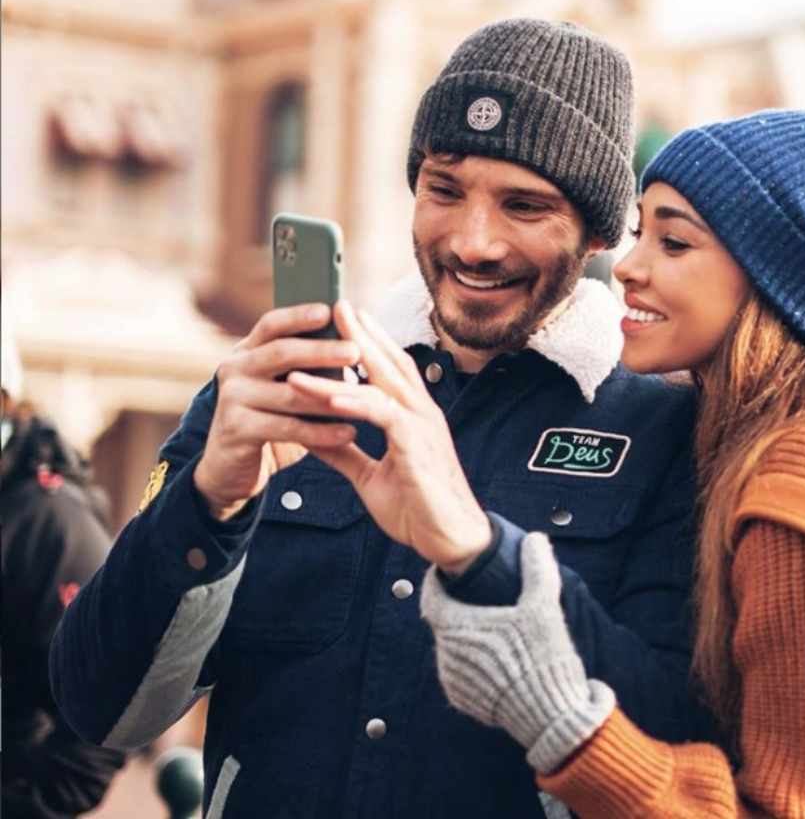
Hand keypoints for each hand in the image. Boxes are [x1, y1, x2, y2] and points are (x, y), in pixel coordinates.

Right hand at [193, 304, 360, 520]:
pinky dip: (321, 432)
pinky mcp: (236, 429)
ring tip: (366, 397)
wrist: (232, 466)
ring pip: (289, 393)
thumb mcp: (283, 387)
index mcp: (248, 351)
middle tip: (355, 352)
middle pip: (281, 353)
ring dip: (330, 396)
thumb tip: (355, 341)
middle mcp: (235, 368)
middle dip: (321, 351)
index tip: (330, 309)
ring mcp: (232, 398)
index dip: (299, 315)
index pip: (272, 324)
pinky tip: (348, 433)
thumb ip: (306, 366)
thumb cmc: (271, 419)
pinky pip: (287, 428)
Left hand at [287, 301, 490, 572]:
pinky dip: (352, 401)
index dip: (369, 343)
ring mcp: (422, 426)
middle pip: (389, 363)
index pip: (390, 371)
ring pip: (379, 383)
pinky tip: (327, 394)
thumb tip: (313, 434)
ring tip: (312, 347)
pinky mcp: (416, 445)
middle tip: (335, 304)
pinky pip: (380, 415)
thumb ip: (344, 452)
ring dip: (344, 364)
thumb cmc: (419, 510)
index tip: (344, 321)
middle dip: (361, 332)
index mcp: (413, 418)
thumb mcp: (370, 477)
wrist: (452, 542)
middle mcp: (421, 413)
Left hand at [419, 533, 616, 773]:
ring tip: (494, 633)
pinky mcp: (463, 701)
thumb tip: (535, 538)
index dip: (436, 583)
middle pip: (444, 623)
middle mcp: (447, 655)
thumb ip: (538, 568)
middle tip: (482, 601)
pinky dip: (474, 664)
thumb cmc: (543, 658)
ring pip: (452, 649)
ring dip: (467, 639)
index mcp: (457, 627)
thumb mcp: (544, 606)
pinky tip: (498, 662)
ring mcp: (453, 681)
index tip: (445, 575)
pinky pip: (461, 674)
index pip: (431, 598)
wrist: (549, 716)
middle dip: (459, 610)